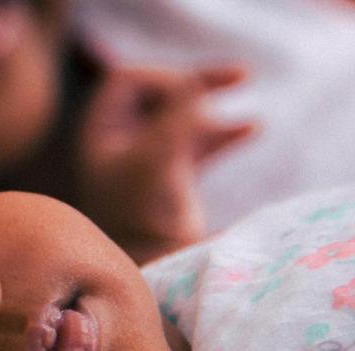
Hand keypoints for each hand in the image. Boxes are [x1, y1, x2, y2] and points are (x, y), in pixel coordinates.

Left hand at [72, 63, 253, 263]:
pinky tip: (253, 127)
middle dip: (197, 83)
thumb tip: (195, 84)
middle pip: (160, 92)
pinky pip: (200, 142)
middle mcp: (121, 140)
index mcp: (102, 131)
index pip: (128, 81)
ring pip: (183, 115)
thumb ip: (175, 121)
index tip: (193, 94)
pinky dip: (224, 132)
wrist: (154, 271)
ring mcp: (148, 157)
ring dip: (214, 102)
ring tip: (247, 84)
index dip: (163, 79)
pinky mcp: (174, 177)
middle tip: (239, 75)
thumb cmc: (143, 218)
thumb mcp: (157, 162)